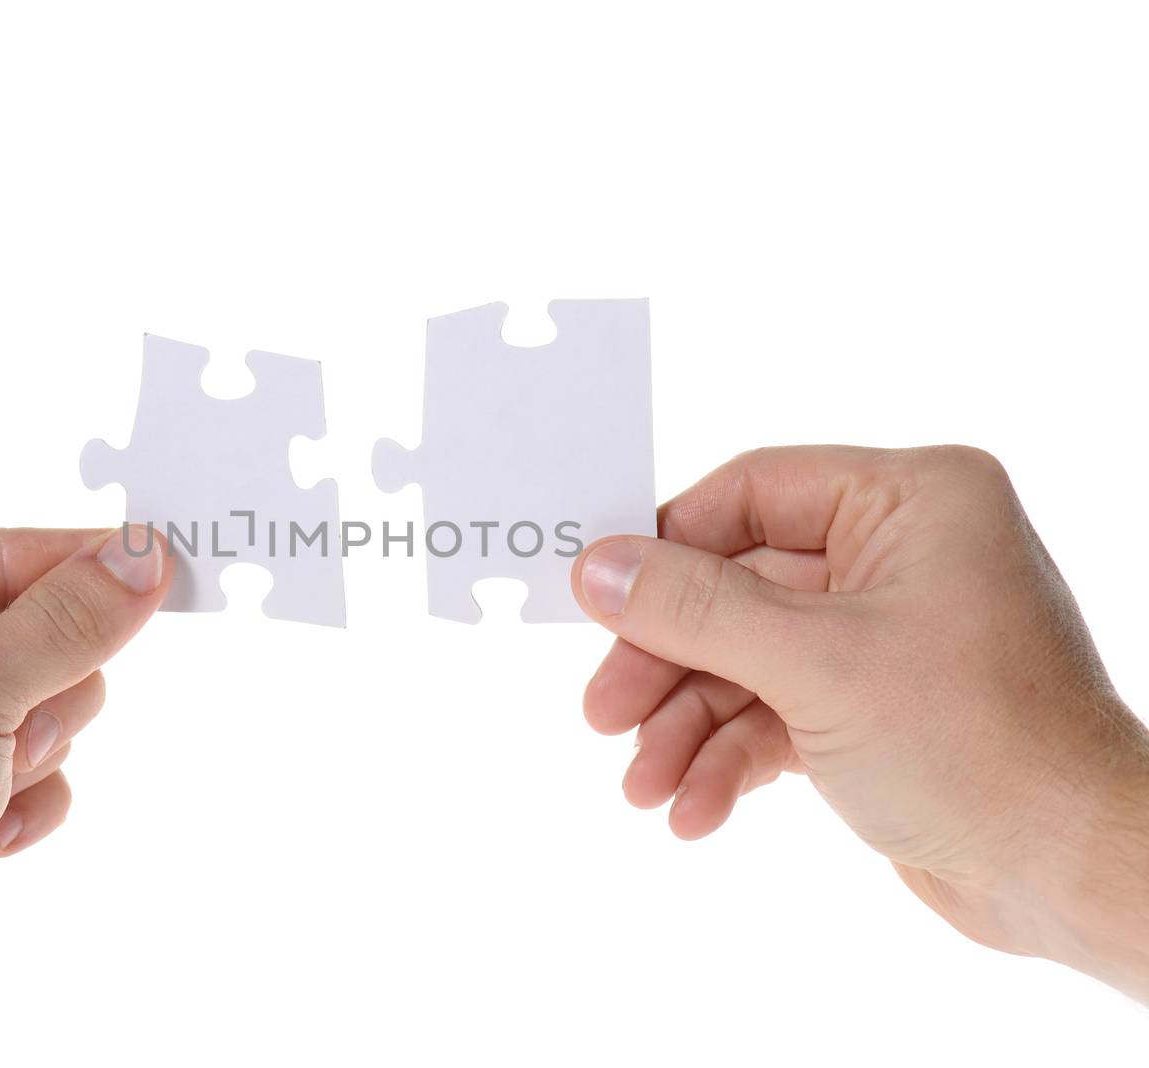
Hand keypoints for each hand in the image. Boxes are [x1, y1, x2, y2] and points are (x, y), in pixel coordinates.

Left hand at [0, 526, 169, 1065]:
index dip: (88, 565)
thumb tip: (143, 558)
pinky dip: (23, 803)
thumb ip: (65, 622)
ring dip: (34, 753)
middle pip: (34, 634)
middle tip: (16, 733)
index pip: (4, 556)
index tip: (168, 565)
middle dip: (44, 691)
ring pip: (40, 706)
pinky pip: (26, 773)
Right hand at [572, 446, 1148, 997]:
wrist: (1073, 873)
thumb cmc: (984, 747)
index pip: (751, 494)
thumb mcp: (815, 664)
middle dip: (668, 663)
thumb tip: (597, 568)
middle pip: (735, 588)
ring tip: (646, 788)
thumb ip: (696, 609)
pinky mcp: (873, 708)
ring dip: (688, 728)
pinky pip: (774, 713)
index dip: (666, 547)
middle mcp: (899, 556)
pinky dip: (729, 760)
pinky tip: (696, 811)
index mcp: (910, 502)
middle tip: (604, 714)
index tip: (597, 599)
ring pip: (746, 660)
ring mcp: (884, 635)